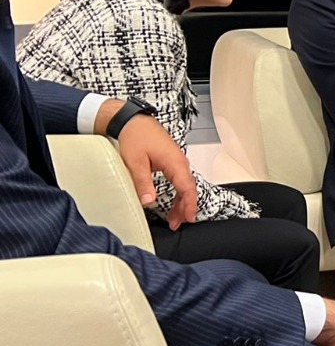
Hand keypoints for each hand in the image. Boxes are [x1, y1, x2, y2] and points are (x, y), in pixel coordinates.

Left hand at [104, 109, 198, 229]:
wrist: (134, 121)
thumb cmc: (136, 137)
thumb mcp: (136, 162)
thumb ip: (143, 183)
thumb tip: (149, 201)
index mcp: (175, 163)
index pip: (187, 188)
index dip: (189, 205)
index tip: (188, 218)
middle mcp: (180, 162)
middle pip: (188, 189)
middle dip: (185, 207)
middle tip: (177, 223)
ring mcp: (177, 162)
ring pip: (184, 185)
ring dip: (181, 202)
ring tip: (174, 218)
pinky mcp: (171, 162)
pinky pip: (180, 180)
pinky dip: (178, 193)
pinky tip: (173, 202)